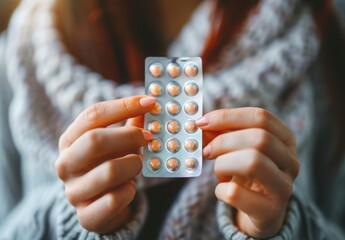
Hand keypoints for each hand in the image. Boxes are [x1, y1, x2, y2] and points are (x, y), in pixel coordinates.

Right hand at [55, 96, 155, 232]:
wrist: (101, 207)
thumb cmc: (110, 165)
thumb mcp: (118, 143)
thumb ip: (132, 124)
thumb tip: (151, 104)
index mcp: (69, 140)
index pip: (92, 115)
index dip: (123, 106)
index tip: (150, 102)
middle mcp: (65, 164)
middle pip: (95, 140)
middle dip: (128, 135)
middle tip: (149, 136)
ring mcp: (73, 192)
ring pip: (109, 171)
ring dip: (133, 164)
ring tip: (138, 164)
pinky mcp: (86, 215)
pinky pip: (115, 199)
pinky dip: (130, 191)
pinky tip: (130, 187)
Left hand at [196, 108, 298, 237]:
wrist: (261, 213)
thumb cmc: (247, 174)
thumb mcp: (238, 150)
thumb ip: (222, 134)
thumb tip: (201, 125)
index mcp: (285, 139)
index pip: (260, 117)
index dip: (227, 116)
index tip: (202, 122)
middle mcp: (290, 161)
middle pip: (259, 138)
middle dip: (223, 141)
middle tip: (207, 150)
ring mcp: (284, 187)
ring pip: (252, 162)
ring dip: (223, 163)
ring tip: (218, 170)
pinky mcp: (270, 211)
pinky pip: (236, 194)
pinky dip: (220, 189)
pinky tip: (222, 190)